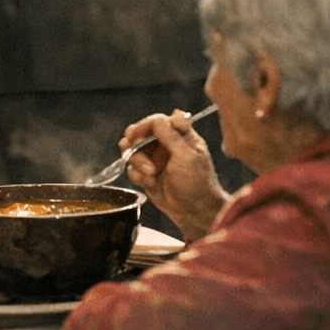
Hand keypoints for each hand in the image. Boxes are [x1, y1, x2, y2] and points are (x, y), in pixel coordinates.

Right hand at [121, 110, 229, 242]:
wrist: (194, 211)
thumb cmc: (197, 183)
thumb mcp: (186, 156)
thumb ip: (171, 136)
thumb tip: (157, 118)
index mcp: (181, 136)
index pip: (158, 121)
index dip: (146, 125)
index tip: (137, 132)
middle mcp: (166, 145)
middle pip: (140, 134)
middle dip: (136, 144)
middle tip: (133, 148)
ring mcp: (155, 159)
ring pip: (133, 151)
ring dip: (138, 162)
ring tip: (150, 174)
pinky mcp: (147, 174)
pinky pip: (132, 168)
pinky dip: (138, 175)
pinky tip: (151, 183)